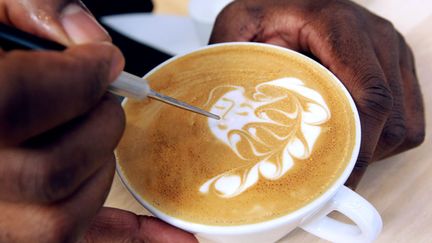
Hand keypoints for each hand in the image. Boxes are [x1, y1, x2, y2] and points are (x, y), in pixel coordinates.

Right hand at [0, 0, 196, 241]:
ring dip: (99, 170)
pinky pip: (77, 242)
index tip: (107, 63)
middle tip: (105, 98)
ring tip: (92, 136)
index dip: (80, 78)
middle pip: (52, 170)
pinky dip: (131, 237)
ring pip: (60, 219)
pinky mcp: (14, 231)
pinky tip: (172, 234)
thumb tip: (94, 40)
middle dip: (100, 125)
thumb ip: (36, 8)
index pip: (20, 102)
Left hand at [210, 0, 424, 187]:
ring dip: (372, 149)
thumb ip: (234, 58)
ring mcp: (392, 52)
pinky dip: (384, 139)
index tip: (334, 178)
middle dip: (359, 155)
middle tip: (325, 177)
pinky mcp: (397, 65)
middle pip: (390, 116)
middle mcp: (376, 37)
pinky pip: (409, 118)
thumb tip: (226, 109)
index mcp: (340, 26)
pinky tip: (349, 138)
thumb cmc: (266, 12)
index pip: (370, 96)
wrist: (291, 1)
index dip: (356, 145)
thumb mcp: (239, 25)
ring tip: (334, 156)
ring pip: (404, 122)